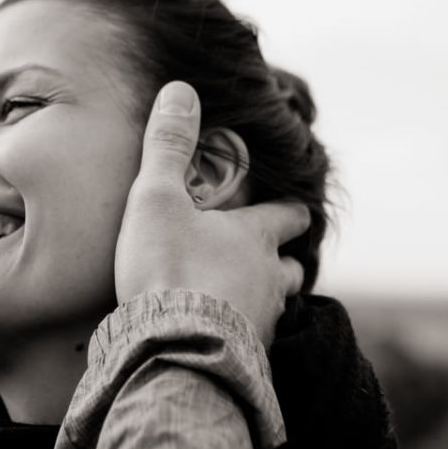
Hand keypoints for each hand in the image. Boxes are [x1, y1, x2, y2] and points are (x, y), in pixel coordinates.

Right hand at [116, 81, 310, 343]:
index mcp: (255, 236)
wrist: (172, 350)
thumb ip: (167, 145)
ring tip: (246, 301)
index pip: (288, 216)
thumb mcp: (156, 198)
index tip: (289, 210)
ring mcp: (262, 322)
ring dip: (266, 300)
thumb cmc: (167, 270)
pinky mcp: (247, 359)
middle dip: (282, 261)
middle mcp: (269, 279)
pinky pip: (255, 344)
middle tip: (267, 259)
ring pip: (278, 306)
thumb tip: (181, 89)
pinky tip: (224, 339)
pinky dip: (245, 337)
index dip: (288, 211)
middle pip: (291, 268)